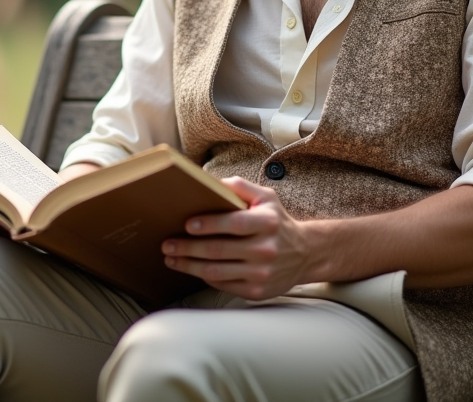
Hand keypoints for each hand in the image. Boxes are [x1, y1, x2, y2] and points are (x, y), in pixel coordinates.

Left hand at [161, 176, 314, 299]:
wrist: (305, 254)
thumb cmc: (277, 221)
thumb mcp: (265, 197)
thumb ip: (239, 186)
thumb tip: (208, 181)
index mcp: (268, 222)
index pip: (234, 223)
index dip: (209, 224)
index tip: (187, 225)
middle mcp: (266, 249)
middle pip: (219, 250)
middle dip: (188, 248)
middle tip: (167, 244)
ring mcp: (262, 273)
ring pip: (216, 271)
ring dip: (189, 265)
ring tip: (171, 259)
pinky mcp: (257, 291)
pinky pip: (223, 285)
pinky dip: (204, 277)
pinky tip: (192, 269)